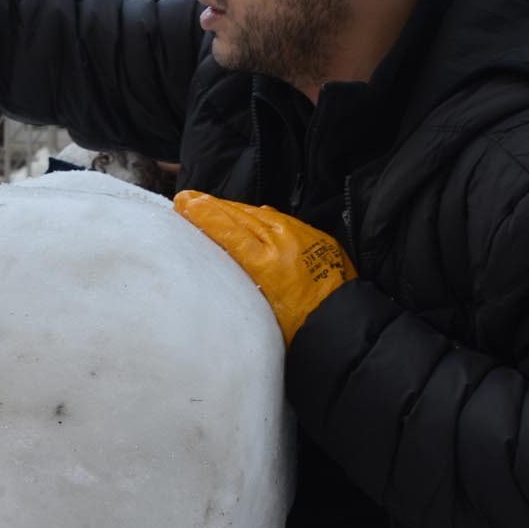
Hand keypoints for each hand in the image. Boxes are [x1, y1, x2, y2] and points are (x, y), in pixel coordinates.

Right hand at [172, 192, 356, 346]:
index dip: (204, 215)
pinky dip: (261, 216)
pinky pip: (281, 220)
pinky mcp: (315, 236)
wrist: (344, 323)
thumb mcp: (260, 309)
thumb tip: (226, 252)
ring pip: (259, 215)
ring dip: (234, 209)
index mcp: (266, 264)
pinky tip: (249, 213)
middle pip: (240, 217)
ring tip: (212, 204)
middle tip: (189, 198)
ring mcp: (302, 235)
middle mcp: (283, 243)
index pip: (228, 230)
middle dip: (212, 206)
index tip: (185, 203)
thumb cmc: (297, 328)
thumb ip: (242, 278)